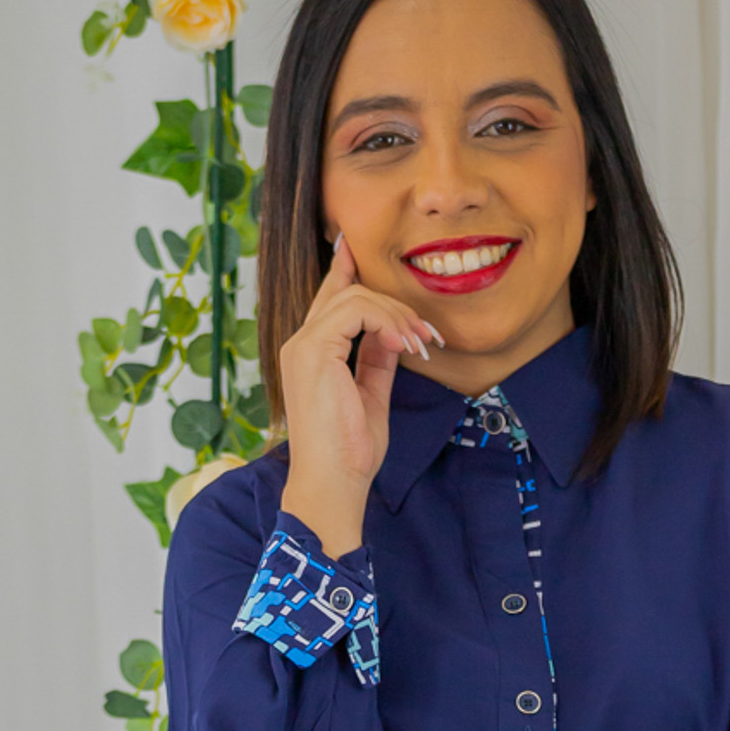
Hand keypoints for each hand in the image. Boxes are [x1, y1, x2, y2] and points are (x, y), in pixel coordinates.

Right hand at [278, 234, 442, 555]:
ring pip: (355, 295)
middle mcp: (300, 342)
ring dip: (398, 316)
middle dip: (396, 305)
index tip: (356, 248)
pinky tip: (406, 347)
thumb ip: (377, 360)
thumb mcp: (370, 395)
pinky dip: (388, 322)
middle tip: (429, 337)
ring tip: (421, 346)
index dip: (345, 269)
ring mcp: (303, 344)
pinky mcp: (313, 350)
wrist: (332, 483)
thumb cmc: (349, 452)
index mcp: (310, 352)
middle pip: (347, 291)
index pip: (329, 298)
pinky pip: (356, 310)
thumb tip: (394, 333)